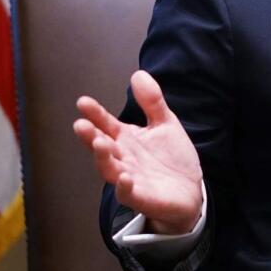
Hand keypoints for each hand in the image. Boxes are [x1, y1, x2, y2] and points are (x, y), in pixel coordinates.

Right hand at [73, 70, 203, 233]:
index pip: (106, 124)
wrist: (190, 191)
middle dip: (90, 136)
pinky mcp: (141, 197)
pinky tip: (124, 176)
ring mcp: (129, 178)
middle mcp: (123, 158)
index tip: (83, 101)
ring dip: (102, 157)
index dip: (95, 114)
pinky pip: (128, 193)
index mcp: (126, 139)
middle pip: (102, 146)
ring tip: (99, 143)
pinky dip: (124, 186)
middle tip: (80, 124)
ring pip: (109, 169)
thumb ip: (152, 101)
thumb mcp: (164, 124)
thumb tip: (138, 73)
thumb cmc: (172, 158)